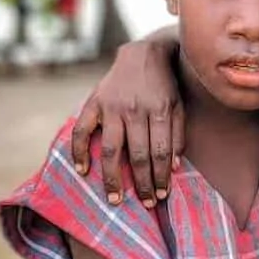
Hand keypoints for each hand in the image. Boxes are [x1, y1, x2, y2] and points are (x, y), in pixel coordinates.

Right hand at [71, 40, 183, 207]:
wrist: (143, 54)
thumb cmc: (165, 85)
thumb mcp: (179, 105)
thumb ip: (178, 134)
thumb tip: (174, 166)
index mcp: (160, 111)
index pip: (160, 152)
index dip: (161, 176)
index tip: (162, 195)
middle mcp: (136, 110)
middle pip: (138, 155)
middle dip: (142, 183)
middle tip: (145, 204)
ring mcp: (113, 106)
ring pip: (111, 148)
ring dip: (112, 176)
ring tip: (115, 198)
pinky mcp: (95, 101)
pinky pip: (82, 130)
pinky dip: (79, 151)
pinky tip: (83, 170)